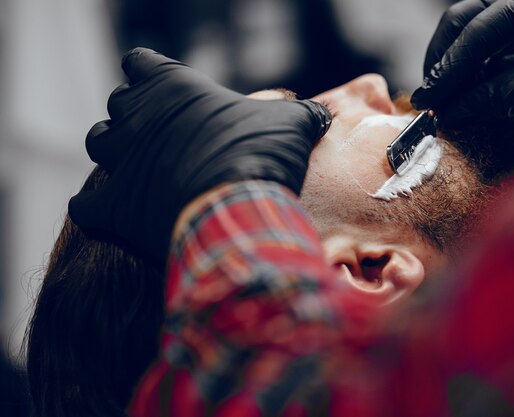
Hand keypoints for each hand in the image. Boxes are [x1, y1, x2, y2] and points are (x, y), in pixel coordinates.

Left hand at [69, 48, 331, 267]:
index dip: (150, 74)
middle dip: (135, 116)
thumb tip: (324, 115)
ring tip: (140, 166)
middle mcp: (137, 118)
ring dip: (114, 151)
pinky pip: (85, 207)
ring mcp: (119, 163)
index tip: (167, 91)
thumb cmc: (262, 156)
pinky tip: (116, 212)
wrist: (240, 210)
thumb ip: (300, 114)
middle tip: (165, 135)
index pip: (140, 62)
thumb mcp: (291, 124)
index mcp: (172, 88)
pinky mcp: (113, 208)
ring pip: (97, 143)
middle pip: (118, 104)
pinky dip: (96, 208)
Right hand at [411, 0, 513, 126]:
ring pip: (463, 41)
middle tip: (429, 97)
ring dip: (448, 72)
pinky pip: (475, 62)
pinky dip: (462, 82)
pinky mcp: (510, 52)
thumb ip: (492, 95)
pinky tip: (456, 102)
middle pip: (462, 23)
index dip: (451, 65)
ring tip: (439, 103)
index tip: (432, 96)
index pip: (479, 29)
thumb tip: (448, 113)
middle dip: (443, 60)